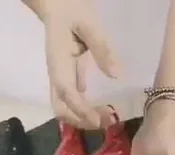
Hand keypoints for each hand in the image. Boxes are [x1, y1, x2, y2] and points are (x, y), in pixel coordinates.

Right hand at [24, 0, 120, 128]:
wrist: (57, 3)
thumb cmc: (70, 9)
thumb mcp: (88, 23)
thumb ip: (102, 48)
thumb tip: (116, 76)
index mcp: (58, 63)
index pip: (67, 94)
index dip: (81, 111)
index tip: (99, 120)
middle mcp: (57, 75)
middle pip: (60, 109)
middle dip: (80, 121)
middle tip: (105, 122)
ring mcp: (61, 78)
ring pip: (65, 108)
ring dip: (83, 118)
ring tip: (107, 118)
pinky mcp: (68, 77)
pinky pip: (74, 101)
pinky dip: (86, 110)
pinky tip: (105, 110)